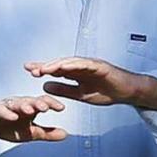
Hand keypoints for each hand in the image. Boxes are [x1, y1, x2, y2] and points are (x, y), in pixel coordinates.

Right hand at [0, 95, 67, 141]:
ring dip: (24, 106)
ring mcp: (7, 106)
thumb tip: (65, 134)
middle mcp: (20, 103)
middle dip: (39, 103)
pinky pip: (1, 110)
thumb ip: (47, 133)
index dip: (52, 103)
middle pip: (31, 100)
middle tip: (46, 107)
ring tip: (31, 110)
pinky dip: (7, 113)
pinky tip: (12, 116)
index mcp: (30, 107)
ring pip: (16, 103)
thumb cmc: (9, 127)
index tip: (61, 108)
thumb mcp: (31, 133)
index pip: (43, 102)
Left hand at [25, 57, 142, 105]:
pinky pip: (85, 64)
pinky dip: (74, 64)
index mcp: (75, 73)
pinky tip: (64, 66)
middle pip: (60, 64)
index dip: (43, 69)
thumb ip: (64, 90)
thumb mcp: (80, 94)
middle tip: (31, 69)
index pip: (56, 70)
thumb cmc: (106, 91)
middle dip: (45, 66)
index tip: (29, 70)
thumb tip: (45, 87)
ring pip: (70, 62)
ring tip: (44, 68)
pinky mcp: (100, 66)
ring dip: (56, 64)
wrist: (127, 92)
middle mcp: (81, 66)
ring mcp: (90, 64)